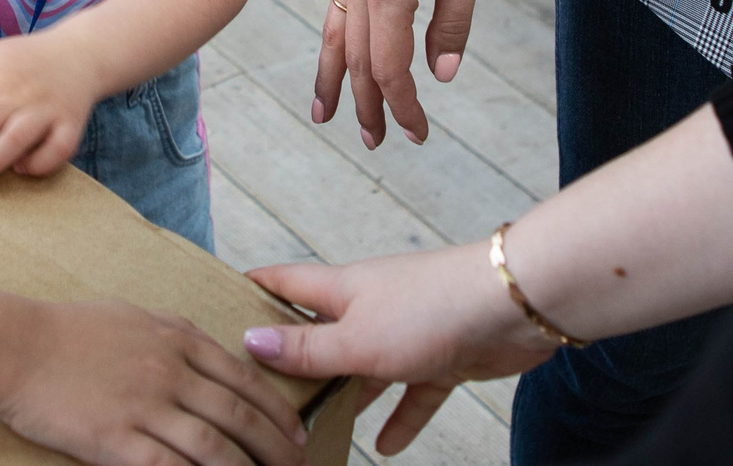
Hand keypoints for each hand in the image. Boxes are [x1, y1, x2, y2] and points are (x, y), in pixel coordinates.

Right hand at [0, 299, 307, 465]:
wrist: (15, 345)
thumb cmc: (68, 330)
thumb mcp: (133, 317)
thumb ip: (173, 336)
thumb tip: (204, 351)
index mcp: (177, 339)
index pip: (245, 380)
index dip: (278, 412)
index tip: (298, 434)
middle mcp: (171, 372)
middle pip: (241, 417)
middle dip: (278, 449)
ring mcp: (146, 407)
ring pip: (216, 449)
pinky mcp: (118, 440)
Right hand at [245, 246, 551, 456]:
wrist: (511, 306)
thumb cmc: (429, 309)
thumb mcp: (356, 338)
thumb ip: (307, 348)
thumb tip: (250, 341)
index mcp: (341, 289)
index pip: (284, 283)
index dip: (253, 289)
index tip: (220, 302)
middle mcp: (370, 306)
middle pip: (322, 333)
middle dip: (295, 360)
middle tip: (263, 393)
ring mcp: (406, 332)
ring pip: (365, 369)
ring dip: (346, 396)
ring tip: (316, 429)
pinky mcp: (440, 357)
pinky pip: (413, 393)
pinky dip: (401, 417)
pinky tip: (386, 447)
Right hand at [314, 0, 495, 145]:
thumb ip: (452, 24)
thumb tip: (440, 74)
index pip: (387, 67)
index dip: (402, 105)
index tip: (419, 132)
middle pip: (356, 61)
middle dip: (368, 105)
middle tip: (380, 143)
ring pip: (334, 39)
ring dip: (334, 82)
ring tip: (327, 118)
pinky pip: (333, 12)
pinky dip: (329, 44)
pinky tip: (333, 59)